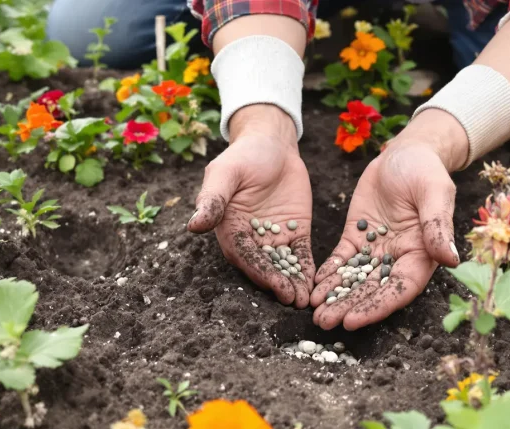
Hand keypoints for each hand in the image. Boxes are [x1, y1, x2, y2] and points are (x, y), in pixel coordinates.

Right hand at [187, 105, 314, 307]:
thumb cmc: (243, 156)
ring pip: (284, 265)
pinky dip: (308, 268)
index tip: (273, 284)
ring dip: (293, 282)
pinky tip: (316, 283)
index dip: (258, 271)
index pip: (245, 255)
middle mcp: (251, 238)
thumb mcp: (225, 173)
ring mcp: (274, 237)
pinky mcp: (295, 232)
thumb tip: (194, 226)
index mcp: (230, 228)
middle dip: (278, 283)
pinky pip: (302, 253)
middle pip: (265, 266)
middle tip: (293, 300)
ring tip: (305, 300)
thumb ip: (213, 199)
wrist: (272, 144)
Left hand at [310, 109, 467, 329]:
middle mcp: (398, 258)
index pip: (399, 288)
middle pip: (373, 290)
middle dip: (349, 307)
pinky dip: (328, 273)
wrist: (405, 151)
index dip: (378, 307)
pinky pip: (342, 259)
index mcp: (421, 254)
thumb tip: (450, 260)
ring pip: (355, 279)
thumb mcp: (435, 193)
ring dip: (335, 296)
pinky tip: (313, 286)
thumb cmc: (426, 170)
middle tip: (324, 322)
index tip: (354, 321)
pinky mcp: (357, 236)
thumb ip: (438, 226)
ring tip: (315, 313)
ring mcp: (376, 249)